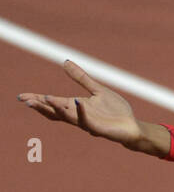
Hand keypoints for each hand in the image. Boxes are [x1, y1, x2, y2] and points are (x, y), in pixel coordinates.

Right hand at [18, 59, 141, 145]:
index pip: (53, 103)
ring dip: (56, 107)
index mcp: (76, 106)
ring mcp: (87, 123)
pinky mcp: (98, 129)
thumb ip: (81, 78)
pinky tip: (77, 101)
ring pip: (67, 116)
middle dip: (41, 105)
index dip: (38, 99)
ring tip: (44, 98)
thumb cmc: (116, 111)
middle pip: (55, 111)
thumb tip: (65, 62)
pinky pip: (87, 121)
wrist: (133, 126)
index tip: (23, 97)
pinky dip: (81, 110)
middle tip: (25, 100)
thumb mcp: (97, 90)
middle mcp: (79, 115)